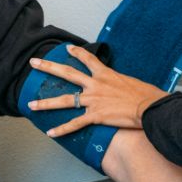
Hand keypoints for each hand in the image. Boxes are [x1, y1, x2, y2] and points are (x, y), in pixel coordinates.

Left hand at [27, 45, 166, 135]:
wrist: (150, 108)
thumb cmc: (147, 95)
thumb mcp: (132, 82)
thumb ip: (120, 82)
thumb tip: (122, 86)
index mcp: (106, 74)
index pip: (88, 59)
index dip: (76, 52)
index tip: (67, 48)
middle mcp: (96, 84)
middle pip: (67, 73)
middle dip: (48, 67)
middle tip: (33, 63)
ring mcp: (93, 100)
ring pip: (65, 100)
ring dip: (46, 103)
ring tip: (31, 105)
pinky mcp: (95, 116)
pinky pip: (75, 123)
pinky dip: (62, 130)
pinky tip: (50, 133)